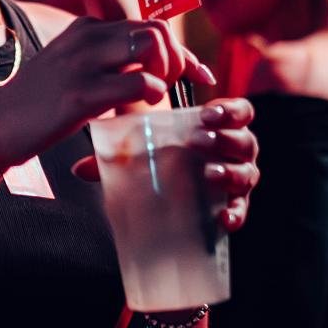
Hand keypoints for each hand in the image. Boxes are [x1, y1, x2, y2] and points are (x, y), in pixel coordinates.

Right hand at [0, 16, 216, 177]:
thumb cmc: (36, 106)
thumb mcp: (68, 69)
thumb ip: (101, 61)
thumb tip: (146, 67)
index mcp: (84, 29)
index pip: (148, 25)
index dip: (182, 51)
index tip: (200, 74)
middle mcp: (86, 38)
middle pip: (156, 30)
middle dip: (178, 59)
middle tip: (170, 88)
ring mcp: (83, 63)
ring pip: (151, 47)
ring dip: (166, 73)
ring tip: (154, 96)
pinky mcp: (81, 94)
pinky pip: (139, 84)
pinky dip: (152, 96)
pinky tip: (139, 109)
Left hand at [72, 97, 257, 233]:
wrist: (169, 203)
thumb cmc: (159, 163)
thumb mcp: (138, 154)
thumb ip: (114, 155)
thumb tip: (79, 168)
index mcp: (217, 130)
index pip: (238, 111)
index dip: (228, 110)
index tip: (206, 114)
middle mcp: (233, 152)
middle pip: (246, 139)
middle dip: (227, 138)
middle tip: (200, 141)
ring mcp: (236, 180)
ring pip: (248, 172)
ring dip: (231, 172)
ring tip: (209, 174)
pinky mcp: (233, 207)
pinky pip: (241, 210)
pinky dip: (235, 213)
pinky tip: (222, 217)